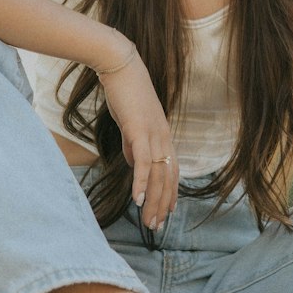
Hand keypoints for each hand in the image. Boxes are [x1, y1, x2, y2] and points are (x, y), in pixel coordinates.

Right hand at [99, 51, 177, 228]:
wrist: (121, 66)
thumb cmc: (124, 92)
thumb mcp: (131, 123)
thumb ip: (133, 143)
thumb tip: (132, 163)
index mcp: (163, 136)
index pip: (171, 171)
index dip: (170, 193)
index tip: (166, 213)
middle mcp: (164, 137)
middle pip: (168, 178)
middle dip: (162, 204)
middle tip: (157, 226)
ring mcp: (154, 134)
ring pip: (158, 175)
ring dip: (153, 201)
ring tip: (149, 221)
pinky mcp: (140, 131)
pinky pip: (143, 162)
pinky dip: (142, 182)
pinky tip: (138, 200)